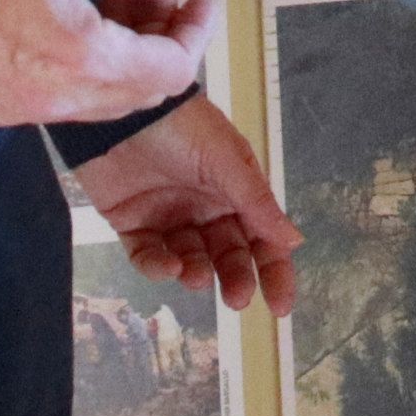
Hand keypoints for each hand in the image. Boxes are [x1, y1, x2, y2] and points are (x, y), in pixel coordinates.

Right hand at [0, 0, 209, 127]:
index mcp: (85, 57)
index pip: (173, 71)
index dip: (195, 34)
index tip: (196, 0)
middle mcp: (61, 98)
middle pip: (145, 95)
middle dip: (165, 48)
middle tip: (161, 0)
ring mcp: (28, 112)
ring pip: (108, 104)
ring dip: (129, 64)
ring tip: (121, 10)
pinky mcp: (0, 111)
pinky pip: (68, 104)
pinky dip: (90, 75)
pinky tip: (78, 31)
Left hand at [78, 93, 299, 312]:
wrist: (121, 109)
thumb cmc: (182, 126)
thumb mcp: (227, 161)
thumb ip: (256, 203)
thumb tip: (294, 241)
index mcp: (235, 192)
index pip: (262, 238)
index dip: (274, 271)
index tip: (280, 306)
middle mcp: (205, 208)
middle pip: (228, 255)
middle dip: (235, 277)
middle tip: (237, 298)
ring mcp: (168, 217)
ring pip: (190, 259)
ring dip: (197, 273)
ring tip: (195, 276)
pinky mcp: (132, 223)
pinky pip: (148, 256)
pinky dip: (158, 266)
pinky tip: (168, 266)